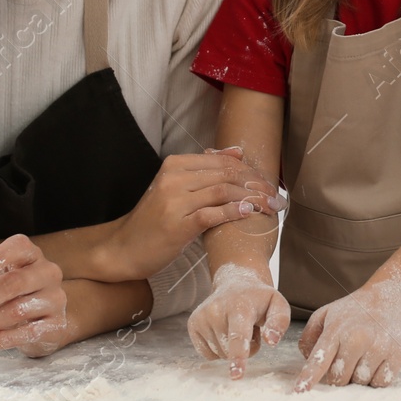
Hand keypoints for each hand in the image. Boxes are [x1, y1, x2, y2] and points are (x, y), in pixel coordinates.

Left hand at [0, 235, 70, 357]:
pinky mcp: (57, 323)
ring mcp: (55, 298)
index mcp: (30, 256)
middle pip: (13, 283)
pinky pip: (30, 332)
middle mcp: (47, 272)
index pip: (18, 247)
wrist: (46, 321)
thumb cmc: (11, 296)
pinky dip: (5, 338)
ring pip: (17, 310)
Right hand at [103, 147, 284, 281]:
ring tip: (270, 207)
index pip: (222, 161)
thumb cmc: (154, 220)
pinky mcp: (177, 225)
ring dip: (252, 199)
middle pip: (226, 174)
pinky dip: (234, 212)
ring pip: (223, 191)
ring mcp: (174, 201)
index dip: (250, 171)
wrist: (124, 248)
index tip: (269, 183)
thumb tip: (237, 152)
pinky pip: (213, 213)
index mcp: (175, 165)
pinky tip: (249, 213)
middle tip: (276, 197)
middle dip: (257, 185)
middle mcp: (174, 178)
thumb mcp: (175, 188)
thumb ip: (204, 170)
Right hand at [188, 263, 291, 378]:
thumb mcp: (277, 305)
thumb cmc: (258, 299)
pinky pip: (208, 354)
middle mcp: (216, 310)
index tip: (236, 374)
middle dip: (245, 349)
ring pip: (220, 354)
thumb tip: (271, 341)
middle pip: (230, 351)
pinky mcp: (193, 324)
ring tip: (237, 327)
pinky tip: (224, 331)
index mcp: (240, 306)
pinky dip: (219, 348)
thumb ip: (279, 323)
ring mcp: (202, 317)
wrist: (235, 283)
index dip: (238, 357)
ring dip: (232, 348)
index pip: (238, 336)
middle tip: (251, 329)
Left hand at [294, 279, 400, 391]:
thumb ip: (310, 336)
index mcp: (336, 330)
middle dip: (339, 376)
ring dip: (359, 377)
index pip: (319, 359)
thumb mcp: (326, 314)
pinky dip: (376, 378)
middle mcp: (357, 339)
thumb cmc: (355, 311)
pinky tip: (377, 362)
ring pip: (360, 383)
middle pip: (339, 379)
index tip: (299, 392)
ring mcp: (378, 347)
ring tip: (363, 357)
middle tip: (347, 359)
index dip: (308, 378)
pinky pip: (380, 383)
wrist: (392, 297)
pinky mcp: (397, 356)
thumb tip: (307, 360)